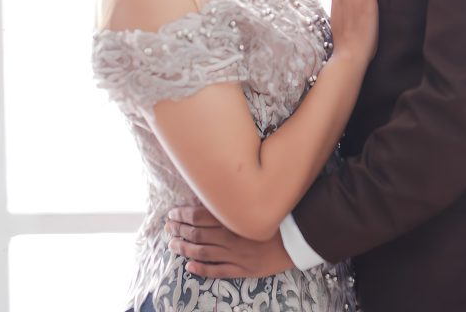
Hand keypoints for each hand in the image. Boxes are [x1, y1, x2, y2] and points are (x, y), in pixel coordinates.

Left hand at [166, 205, 293, 277]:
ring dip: (185, 249)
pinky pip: (218, 272)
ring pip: (203, 253)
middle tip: (168, 228)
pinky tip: (189, 268)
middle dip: (180, 230)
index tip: (173, 213)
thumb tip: (212, 194)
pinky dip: (202, 270)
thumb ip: (233, 201)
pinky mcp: (243, 270)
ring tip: (173, 245)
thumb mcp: (255, 201)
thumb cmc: (277, 215)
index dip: (184, 215)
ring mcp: (236, 256)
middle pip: (198, 234)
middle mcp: (231, 237)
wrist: (298, 238)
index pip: (200, 216)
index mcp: (234, 218)